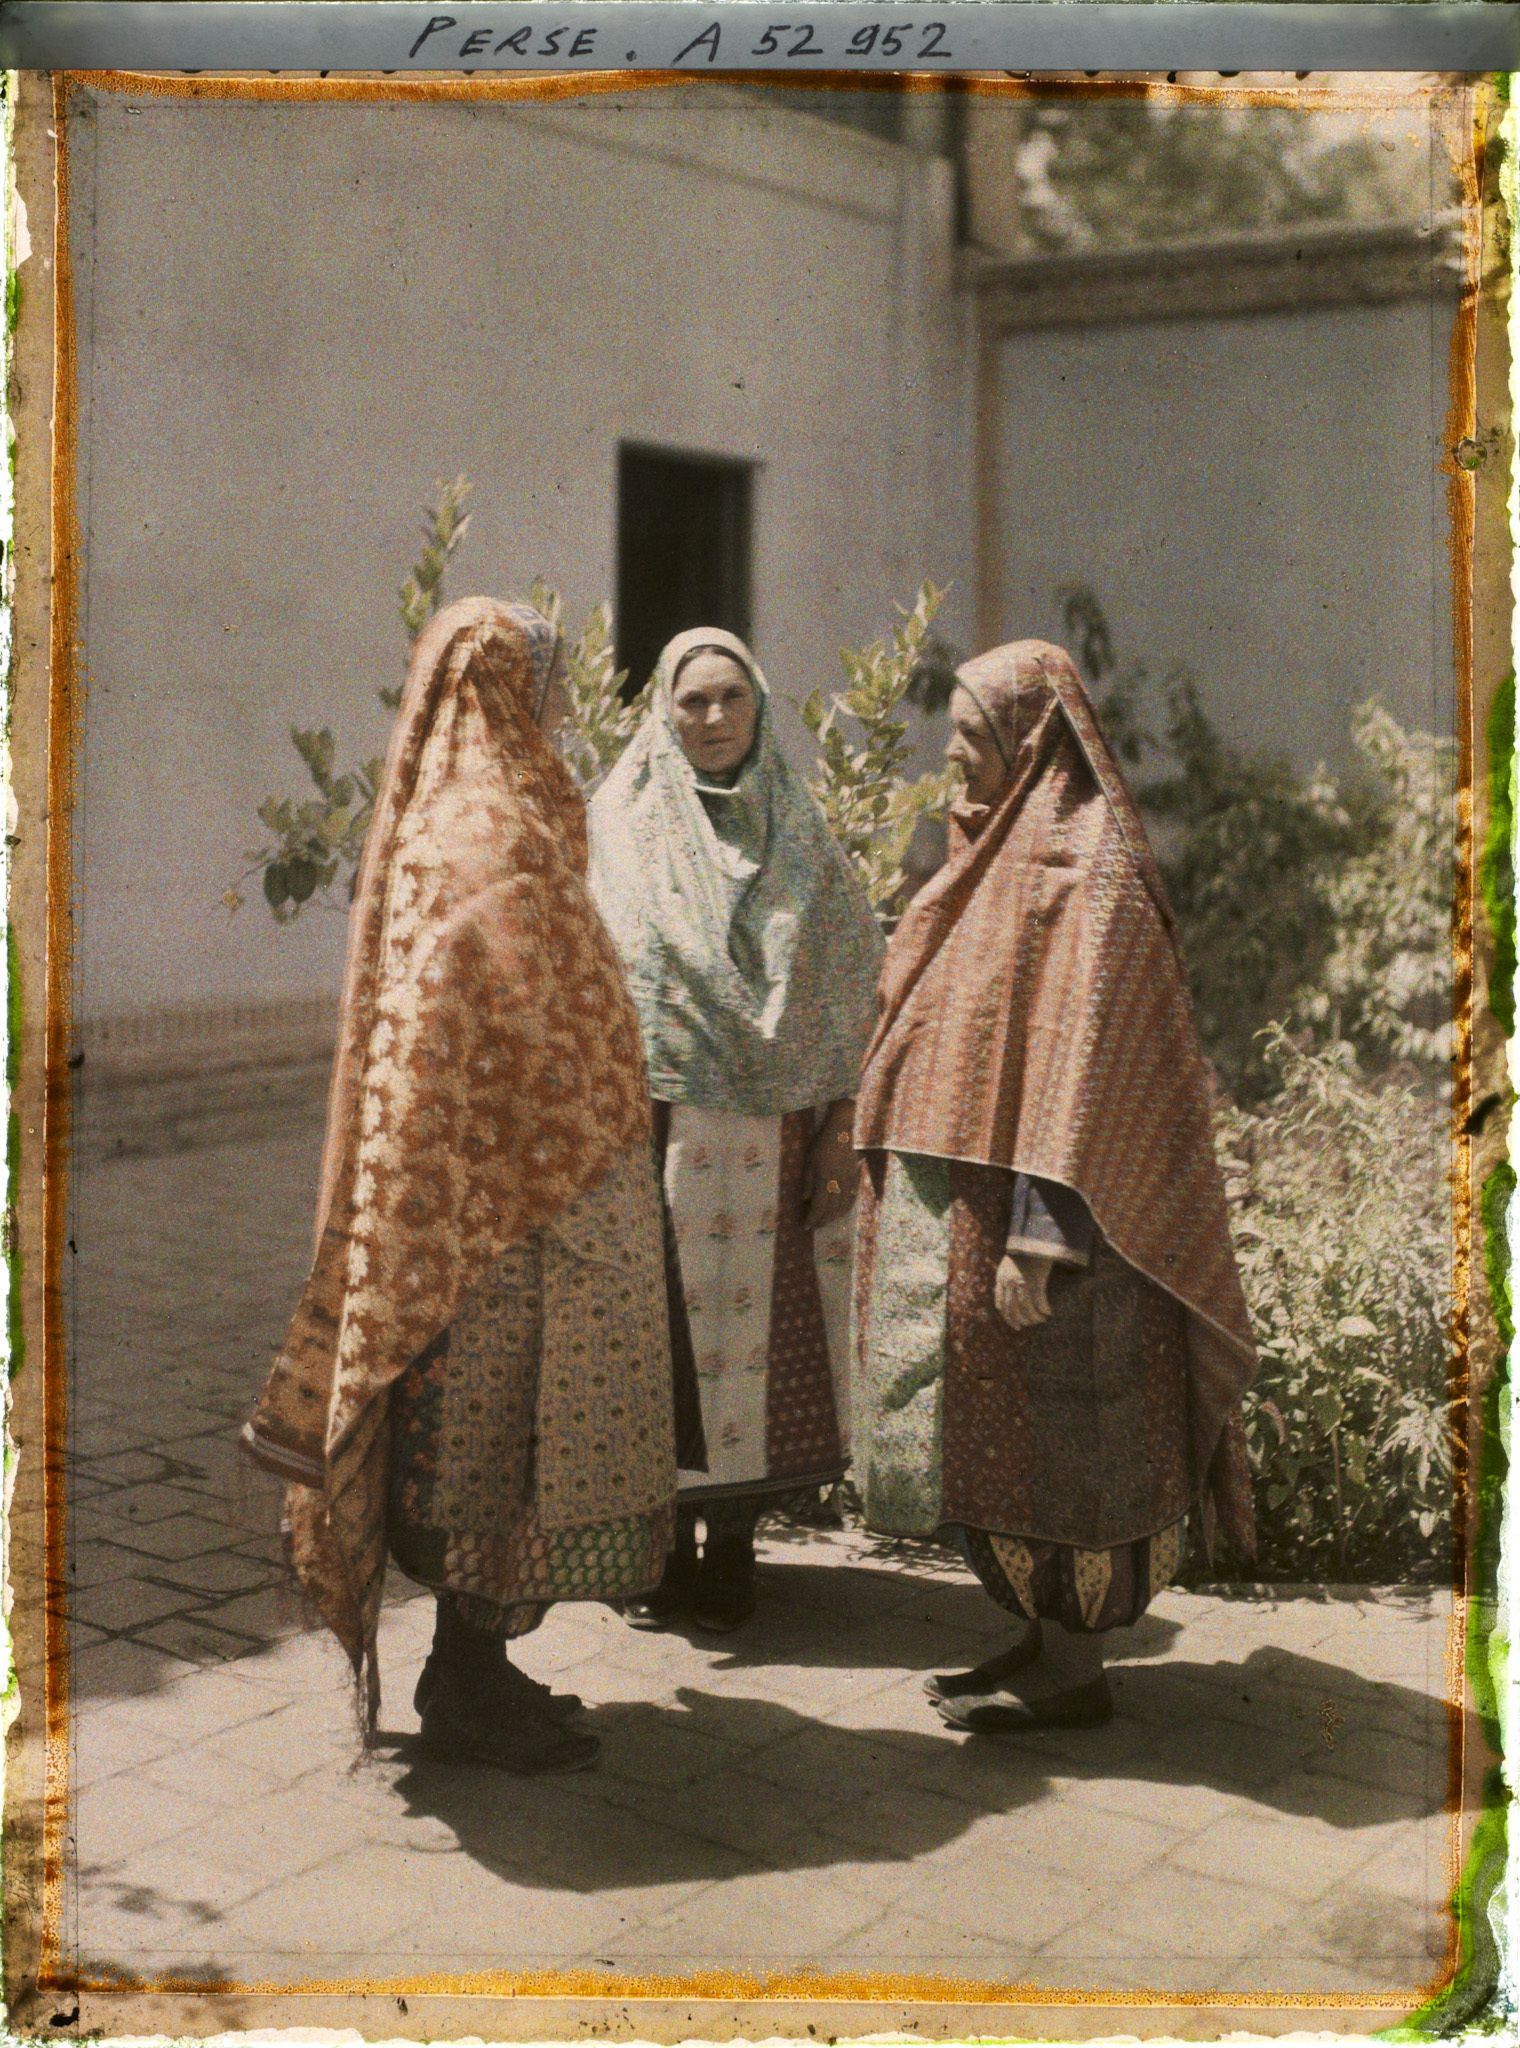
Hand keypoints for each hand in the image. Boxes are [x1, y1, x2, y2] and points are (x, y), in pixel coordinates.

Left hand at [803, 1099, 858, 1230]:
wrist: (844, 1132)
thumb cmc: (823, 1143)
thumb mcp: (810, 1160)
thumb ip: (808, 1180)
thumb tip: (805, 1199)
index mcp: (825, 1180)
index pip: (819, 1206)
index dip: (812, 1218)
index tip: (806, 1226)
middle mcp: (838, 1185)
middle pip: (832, 1210)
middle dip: (822, 1220)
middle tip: (814, 1226)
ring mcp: (848, 1182)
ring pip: (843, 1206)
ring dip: (834, 1217)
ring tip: (826, 1221)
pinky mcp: (854, 1178)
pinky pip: (852, 1198)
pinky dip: (846, 1208)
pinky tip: (841, 1211)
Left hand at [995, 1252, 1054, 1330]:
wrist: (1033, 1238)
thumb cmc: (1022, 1252)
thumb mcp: (1006, 1265)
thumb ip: (1004, 1279)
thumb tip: (1002, 1293)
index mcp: (1001, 1279)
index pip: (1001, 1305)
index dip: (1008, 1318)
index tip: (1016, 1325)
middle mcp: (1009, 1282)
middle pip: (1013, 1310)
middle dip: (1022, 1320)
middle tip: (1030, 1324)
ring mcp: (1022, 1282)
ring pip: (1027, 1308)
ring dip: (1034, 1317)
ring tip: (1041, 1319)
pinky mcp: (1036, 1280)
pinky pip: (1039, 1301)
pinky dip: (1044, 1309)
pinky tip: (1048, 1312)